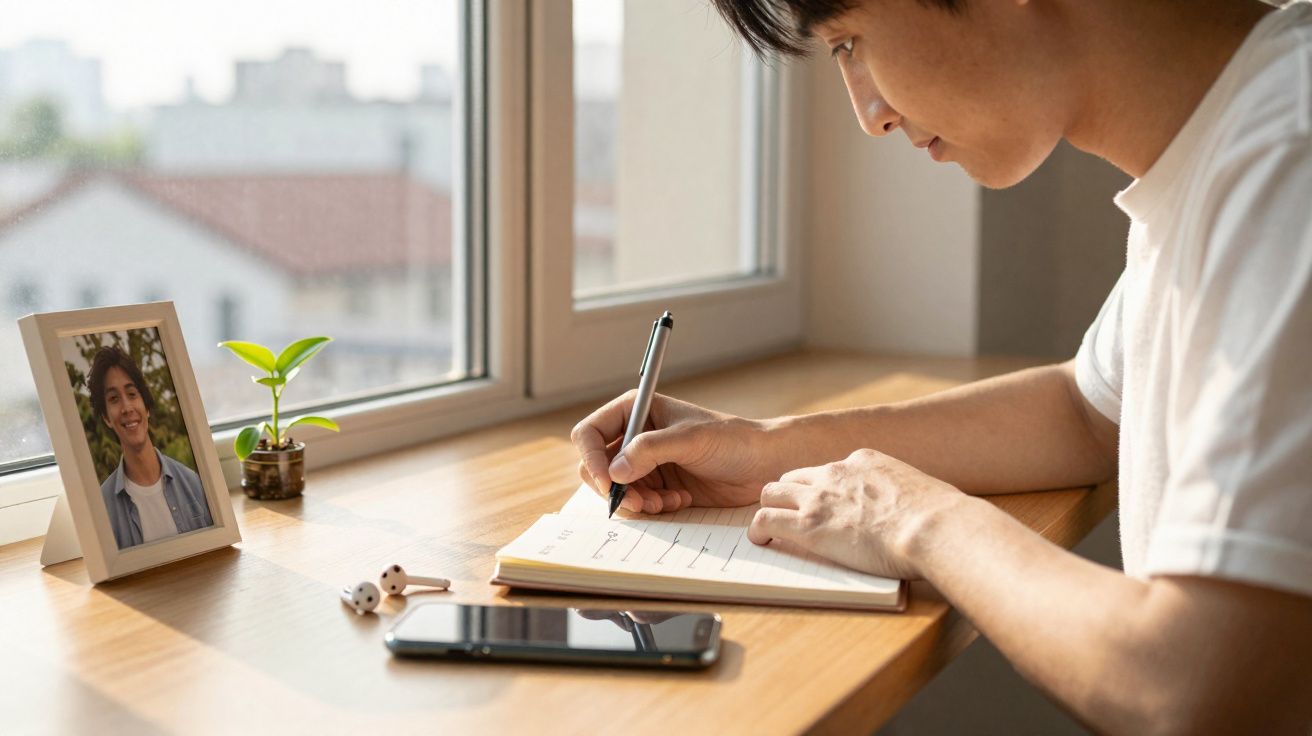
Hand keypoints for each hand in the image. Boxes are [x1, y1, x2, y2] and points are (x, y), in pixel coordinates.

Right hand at [571, 392, 778, 513]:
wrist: (763, 464)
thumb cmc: (732, 440)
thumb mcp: (690, 439)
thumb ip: (649, 450)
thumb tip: (614, 472)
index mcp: (636, 410)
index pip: (590, 433)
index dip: (593, 459)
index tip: (609, 484)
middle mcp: (634, 436)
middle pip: (596, 466)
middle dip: (614, 488)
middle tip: (640, 501)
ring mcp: (645, 463)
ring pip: (615, 489)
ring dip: (635, 501)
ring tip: (665, 502)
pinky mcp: (658, 485)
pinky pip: (636, 503)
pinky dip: (651, 507)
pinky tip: (678, 501)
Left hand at [748, 449, 962, 579]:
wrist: (933, 527)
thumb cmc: (940, 517)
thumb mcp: (921, 491)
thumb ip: (905, 496)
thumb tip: (919, 511)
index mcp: (864, 461)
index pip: (830, 470)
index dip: (824, 489)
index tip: (826, 505)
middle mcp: (836, 472)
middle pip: (793, 477)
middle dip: (789, 496)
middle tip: (790, 516)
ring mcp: (818, 497)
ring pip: (771, 493)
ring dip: (769, 509)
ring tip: (769, 528)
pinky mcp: (807, 525)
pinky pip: (765, 521)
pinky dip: (758, 531)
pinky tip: (762, 542)